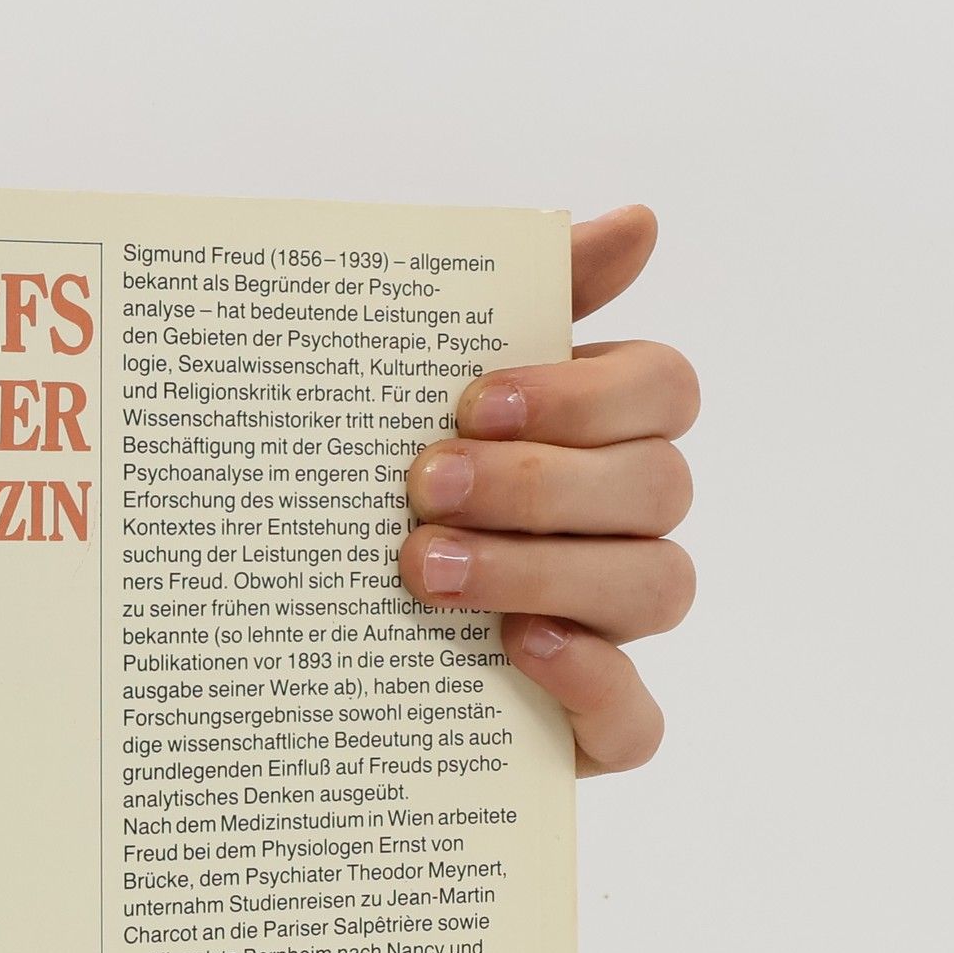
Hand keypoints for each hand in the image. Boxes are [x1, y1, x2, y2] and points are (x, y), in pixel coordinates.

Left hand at [399, 205, 696, 775]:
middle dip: (538, 483)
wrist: (289, 640)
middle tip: (422, 487)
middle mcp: (623, 529)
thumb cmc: (374, 496)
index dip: (584, 392)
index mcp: (598, 436)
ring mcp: (614, 630)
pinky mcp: (588, 729)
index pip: (664, 389)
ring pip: (657, 587)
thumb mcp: (414, 393)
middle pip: (658, 487)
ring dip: (542, 568)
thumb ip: (522, 300)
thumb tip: (640, 223)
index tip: (469, 400)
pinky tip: (514, 648)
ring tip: (423, 570)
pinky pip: (637, 719)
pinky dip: (589, 682)